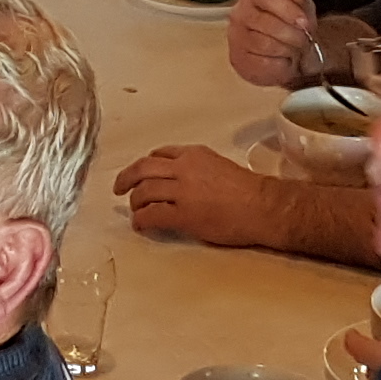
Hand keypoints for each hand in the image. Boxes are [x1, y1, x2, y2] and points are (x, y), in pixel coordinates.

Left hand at [114, 144, 284, 250]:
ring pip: (144, 191)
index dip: (146, 164)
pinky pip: (151, 214)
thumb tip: (183, 183)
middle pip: (143, 168)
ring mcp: (181, 191)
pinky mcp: (182, 214)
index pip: (160, 154)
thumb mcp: (219, 166)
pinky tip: (141, 225)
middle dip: (127, 177)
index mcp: (194, 154)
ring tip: (135, 211)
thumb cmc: (249, 191)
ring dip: (135, 202)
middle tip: (118, 188)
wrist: (262, 206)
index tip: (142, 173)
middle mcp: (183, 168)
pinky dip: (141, 220)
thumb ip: (197, 169)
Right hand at [229, 0, 322, 89]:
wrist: (284, 57)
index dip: (289, 10)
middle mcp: (239, 14)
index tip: (305, 23)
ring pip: (267, 45)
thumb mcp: (300, 9)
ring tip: (294, 50)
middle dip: (293, 34)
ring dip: (288, 50)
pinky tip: (283, 61)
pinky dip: (280, 65)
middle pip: (268, 24)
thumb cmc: (290, 28)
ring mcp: (235, 38)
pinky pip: (264, 63)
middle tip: (304, 40)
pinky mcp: (238, 60)